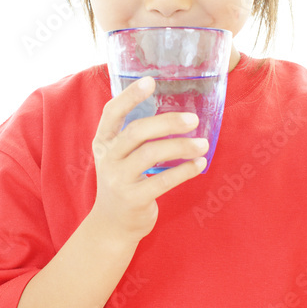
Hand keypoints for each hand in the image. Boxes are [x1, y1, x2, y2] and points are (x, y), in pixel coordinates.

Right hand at [88, 76, 208, 245]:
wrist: (111, 226)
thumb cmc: (123, 182)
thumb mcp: (118, 156)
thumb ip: (134, 135)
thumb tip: (173, 110)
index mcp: (103, 142)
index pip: (112, 112)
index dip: (129, 96)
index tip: (150, 81)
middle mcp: (108, 158)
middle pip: (136, 131)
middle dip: (167, 122)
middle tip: (194, 119)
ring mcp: (118, 179)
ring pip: (151, 154)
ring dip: (182, 146)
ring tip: (203, 143)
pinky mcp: (134, 199)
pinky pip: (163, 180)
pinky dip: (184, 170)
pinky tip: (199, 164)